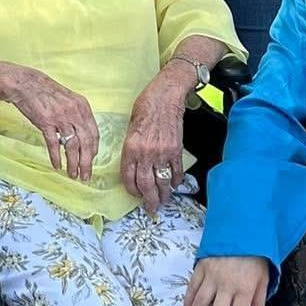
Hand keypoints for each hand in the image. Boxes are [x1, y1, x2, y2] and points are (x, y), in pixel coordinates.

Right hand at [4, 64, 98, 181]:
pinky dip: (56, 157)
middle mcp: (74, 113)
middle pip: (86, 143)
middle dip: (87, 162)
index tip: (92, 160)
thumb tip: (84, 136)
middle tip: (86, 176)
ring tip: (72, 175)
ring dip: (73, 163)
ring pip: (72, 146)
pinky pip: (54, 144)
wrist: (27, 84)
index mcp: (83, 107)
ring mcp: (60, 118)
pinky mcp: (46, 122)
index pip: (94, 133)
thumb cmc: (47, 93)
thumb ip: (78, 116)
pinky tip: (57, 165)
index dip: (94, 150)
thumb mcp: (69, 100)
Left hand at [120, 83, 185, 212]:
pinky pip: (176, 171)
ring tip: (163, 201)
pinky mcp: (176, 150)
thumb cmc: (145, 107)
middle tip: (151, 208)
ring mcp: (162, 153)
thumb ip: (131, 148)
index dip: (132, 190)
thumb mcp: (130, 128)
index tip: (135, 195)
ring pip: (162, 182)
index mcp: (130, 148)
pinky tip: (174, 185)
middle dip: (149, 200)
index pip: (129, 177)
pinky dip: (175, 181)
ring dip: (163, 195)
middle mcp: (146, 154)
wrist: (166, 96)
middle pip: (146, 185)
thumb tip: (135, 166)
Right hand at [182, 254, 268, 305]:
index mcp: (244, 290)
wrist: (241, 229)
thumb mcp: (264, 277)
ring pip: (200, 304)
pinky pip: (192, 287)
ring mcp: (212, 276)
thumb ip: (259, 300)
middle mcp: (227, 285)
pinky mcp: (201, 267)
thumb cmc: (255, 255)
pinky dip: (187, 301)